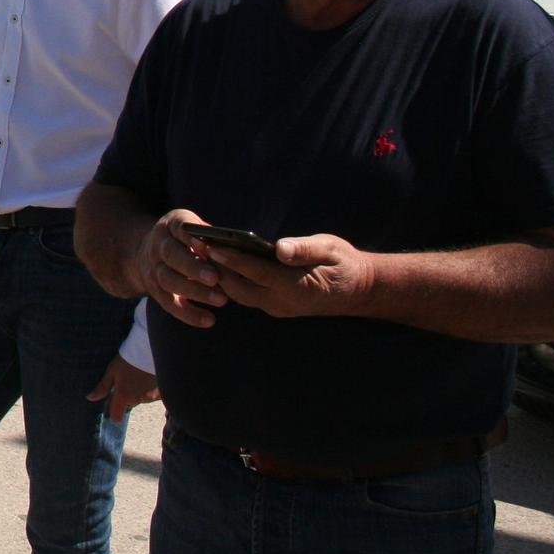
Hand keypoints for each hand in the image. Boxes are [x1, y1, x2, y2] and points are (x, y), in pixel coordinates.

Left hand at [87, 354, 159, 421]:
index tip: (114, 405)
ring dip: (139, 393)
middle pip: (129, 404)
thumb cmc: (128, 359)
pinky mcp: (162, 393)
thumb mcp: (112, 370)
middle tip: (127, 380)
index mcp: (123, 396)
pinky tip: (148, 378)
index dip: (114, 412)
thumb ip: (102, 387)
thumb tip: (90, 398)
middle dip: (127, 397)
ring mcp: (151, 397)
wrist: (150, 350)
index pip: (117, 416)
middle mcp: (138, 400)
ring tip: (139, 376)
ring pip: (141, 400)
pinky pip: (153, 396)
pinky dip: (151, 390)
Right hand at [129, 210, 229, 327]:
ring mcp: (153, 269)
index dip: (190, 237)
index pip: (178, 228)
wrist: (146, 253)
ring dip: (195, 291)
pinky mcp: (155, 291)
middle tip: (216, 278)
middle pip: (171, 256)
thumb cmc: (182, 240)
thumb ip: (207, 236)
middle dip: (193, 268)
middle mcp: (157, 246)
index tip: (206, 245)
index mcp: (170, 227)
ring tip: (222, 300)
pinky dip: (189, 314)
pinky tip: (209, 320)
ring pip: (169, 281)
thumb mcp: (190, 229)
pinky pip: (169, 304)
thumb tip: (234, 247)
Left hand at [206, 232, 375, 319]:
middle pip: (240, 287)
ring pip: (239, 294)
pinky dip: (230, 281)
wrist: (358, 290)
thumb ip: (304, 249)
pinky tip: (216, 264)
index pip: (257, 273)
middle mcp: (284, 302)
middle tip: (195, 245)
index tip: (211, 245)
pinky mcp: (274, 307)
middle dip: (217, 268)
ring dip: (219, 276)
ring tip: (200, 252)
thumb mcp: (330, 249)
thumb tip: (279, 248)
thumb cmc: (344, 263)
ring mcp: (278, 308)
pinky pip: (246, 296)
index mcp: (298, 287)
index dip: (233, 260)